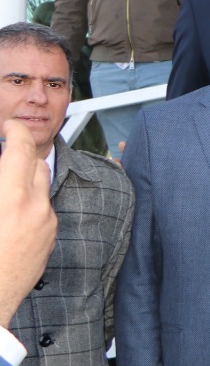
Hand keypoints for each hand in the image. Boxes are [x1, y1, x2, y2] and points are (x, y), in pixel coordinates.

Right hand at [0, 120, 55, 329]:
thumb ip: (0, 180)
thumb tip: (3, 166)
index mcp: (12, 197)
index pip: (21, 149)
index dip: (16, 131)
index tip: (10, 126)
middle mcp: (35, 207)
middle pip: (37, 164)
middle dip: (20, 154)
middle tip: (4, 152)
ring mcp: (46, 224)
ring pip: (42, 188)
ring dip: (25, 179)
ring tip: (6, 186)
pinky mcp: (49, 239)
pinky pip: (44, 210)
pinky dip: (30, 203)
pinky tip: (10, 213)